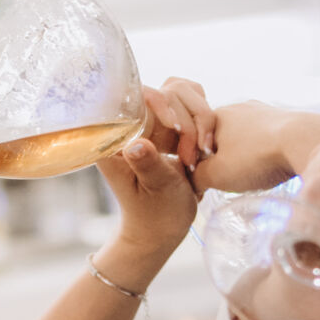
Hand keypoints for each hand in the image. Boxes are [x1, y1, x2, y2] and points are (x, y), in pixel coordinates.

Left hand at [96, 78, 212, 283]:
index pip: (135, 95)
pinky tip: (202, 146)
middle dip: (186, 120)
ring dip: (198, 121)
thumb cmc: (154, 215)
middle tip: (189, 157)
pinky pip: (191, 106)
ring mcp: (152, 123)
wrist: (162, 228)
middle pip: (165, 90)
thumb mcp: (155, 190)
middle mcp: (133, 123)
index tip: (176, 126)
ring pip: (182, 94)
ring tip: (197, 155)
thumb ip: (147, 165)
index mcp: (117, 137)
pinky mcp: (168, 126)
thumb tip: (134, 145)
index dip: (159, 101)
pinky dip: (203, 122)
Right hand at [195, 100, 319, 195]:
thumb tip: (193, 180)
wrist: (303, 141)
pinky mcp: (284, 118)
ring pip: (245, 138)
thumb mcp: (216, 175)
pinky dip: (266, 152)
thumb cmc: (256, 157)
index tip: (209, 181)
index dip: (198, 164)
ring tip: (256, 173)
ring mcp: (263, 110)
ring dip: (246, 156)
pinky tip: (273, 164)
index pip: (195, 141)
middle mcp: (237, 108)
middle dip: (223, 160)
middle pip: (221, 139)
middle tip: (234, 180)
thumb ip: (196, 178)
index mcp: (215, 116)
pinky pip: (266, 138)